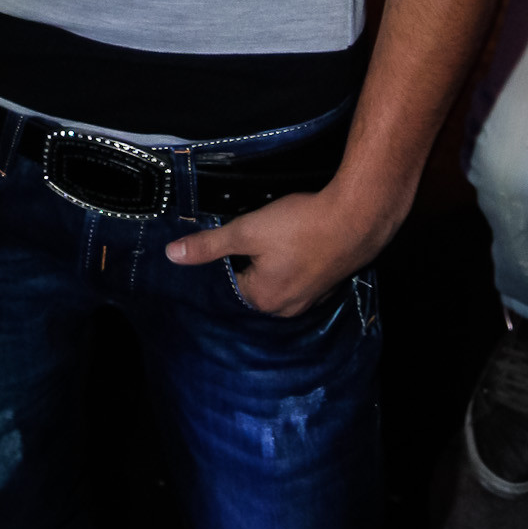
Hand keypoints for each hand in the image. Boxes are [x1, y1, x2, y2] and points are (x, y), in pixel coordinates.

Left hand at [164, 182, 394, 316]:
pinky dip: (293, 261)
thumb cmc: (299, 226)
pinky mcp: (325, 286)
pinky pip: (298, 276)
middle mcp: (284, 309)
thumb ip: (209, 245)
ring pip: (276, 279)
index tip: (234, 236)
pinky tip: (297, 242)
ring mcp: (309, 300)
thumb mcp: (246, 230)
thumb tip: (172, 255)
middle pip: (252, 283)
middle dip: (250, 260)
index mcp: (261, 300)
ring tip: (279, 237)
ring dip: (272, 261)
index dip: (226, 256)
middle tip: (258, 234)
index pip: (227, 282)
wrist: (355, 219)